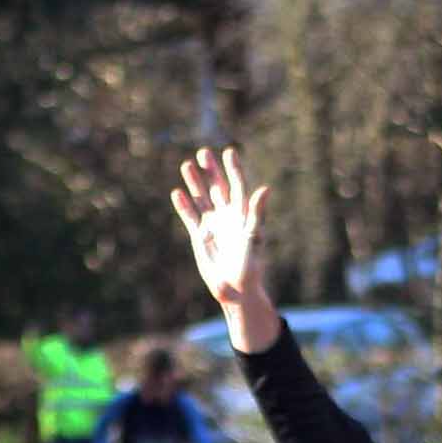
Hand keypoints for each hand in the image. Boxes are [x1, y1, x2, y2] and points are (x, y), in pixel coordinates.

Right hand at [172, 147, 279, 349]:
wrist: (236, 290)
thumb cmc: (251, 266)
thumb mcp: (254, 238)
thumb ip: (257, 214)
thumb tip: (265, 189)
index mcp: (243, 215)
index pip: (238, 186)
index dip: (234, 170)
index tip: (228, 152)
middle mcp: (227, 216)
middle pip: (218, 188)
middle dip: (211, 171)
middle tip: (203, 153)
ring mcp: (213, 225)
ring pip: (202, 199)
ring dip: (194, 183)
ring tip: (186, 165)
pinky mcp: (200, 237)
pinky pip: (190, 217)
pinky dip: (184, 206)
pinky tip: (177, 192)